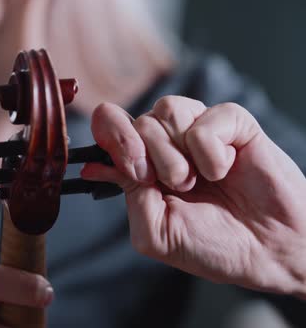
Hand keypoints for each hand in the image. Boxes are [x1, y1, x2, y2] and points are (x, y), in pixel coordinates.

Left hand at [82, 96, 305, 298]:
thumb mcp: (157, 230)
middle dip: (148, 158)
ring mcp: (199, 130)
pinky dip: (210, 152)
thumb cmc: (214, 245)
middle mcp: (167, 142)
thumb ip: (126, 193)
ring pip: (165, 111)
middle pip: (137, 121)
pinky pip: (205, 119)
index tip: (128, 165)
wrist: (270, 252)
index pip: (110, 125)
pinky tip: (224, 171)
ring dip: (177, 156)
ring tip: (198, 181)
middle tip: (175, 186)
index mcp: (144, 164)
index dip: (109, 134)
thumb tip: (93, 166)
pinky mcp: (232, 124)